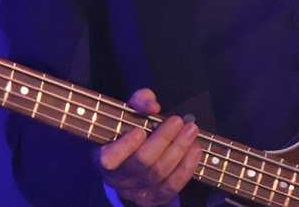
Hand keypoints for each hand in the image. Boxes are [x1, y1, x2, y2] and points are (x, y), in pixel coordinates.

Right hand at [95, 88, 201, 206]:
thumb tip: (153, 106)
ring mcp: (136, 191)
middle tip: (178, 121)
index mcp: (103, 156)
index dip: (125, 146)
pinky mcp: (154, 198)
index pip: (108, 159)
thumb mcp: (129, 112)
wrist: (131, 160)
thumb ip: (138, 101)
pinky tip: (195, 148)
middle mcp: (118, 177)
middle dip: (163, 139)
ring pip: (159, 173)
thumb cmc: (129, 131)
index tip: (139, 130)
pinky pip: (172, 186)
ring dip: (179, 149)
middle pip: (142, 162)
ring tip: (191, 130)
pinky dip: (187, 166)